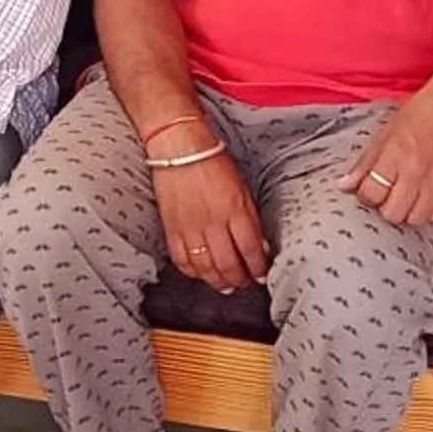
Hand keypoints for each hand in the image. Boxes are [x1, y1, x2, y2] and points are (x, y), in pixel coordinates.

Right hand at [153, 154, 268, 293]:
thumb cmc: (213, 161)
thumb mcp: (243, 187)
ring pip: (205, 267)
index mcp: (235, 210)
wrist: (180, 147)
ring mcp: (190, 227)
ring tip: (225, 285)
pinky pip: (181, 259)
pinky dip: (192, 271)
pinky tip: (199, 272)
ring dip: (218, 281)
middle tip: (244, 283)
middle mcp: (213, 222)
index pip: (250, 251)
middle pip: (228, 264)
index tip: (261, 275)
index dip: (257, 268)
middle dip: (239, 279)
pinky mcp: (171, 227)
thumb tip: (260, 246)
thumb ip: (252, 219)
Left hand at [344, 74, 432, 228]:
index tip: (367, 191)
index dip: (365, 196)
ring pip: (416, 219)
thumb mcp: (385, 132)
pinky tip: (424, 198)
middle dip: (384, 207)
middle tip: (386, 194)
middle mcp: (417, 172)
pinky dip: (429, 212)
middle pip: (393, 213)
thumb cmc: (423, 112)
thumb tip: (346, 184)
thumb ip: (365, 162)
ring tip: (405, 197)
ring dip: (407, 212)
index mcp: (396, 155)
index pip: (372, 193)